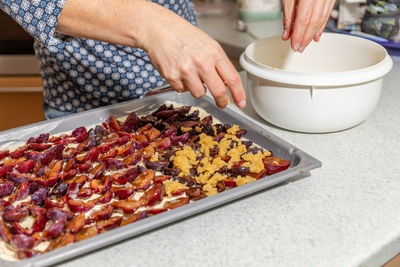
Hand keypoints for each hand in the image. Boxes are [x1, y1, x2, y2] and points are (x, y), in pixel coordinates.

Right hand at [57, 0, 245, 108]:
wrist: (158, 29)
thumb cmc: (183, 36)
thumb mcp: (207, 44)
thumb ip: (217, 63)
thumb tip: (227, 84)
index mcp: (214, 52)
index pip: (232, 78)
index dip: (238, 94)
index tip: (241, 103)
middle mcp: (202, 62)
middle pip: (218, 91)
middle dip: (222, 101)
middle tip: (222, 103)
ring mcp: (187, 70)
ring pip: (199, 93)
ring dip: (197, 88)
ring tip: (191, 74)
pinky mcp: (172, 77)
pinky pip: (182, 90)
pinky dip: (182, 85)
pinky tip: (178, 71)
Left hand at [281, 0, 335, 51]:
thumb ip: (288, 15)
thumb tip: (287, 34)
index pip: (304, 20)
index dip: (298, 35)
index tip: (294, 45)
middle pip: (314, 22)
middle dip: (306, 38)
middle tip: (299, 48)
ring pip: (322, 20)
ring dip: (312, 35)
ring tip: (305, 44)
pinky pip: (327, 14)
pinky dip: (321, 27)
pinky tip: (316, 36)